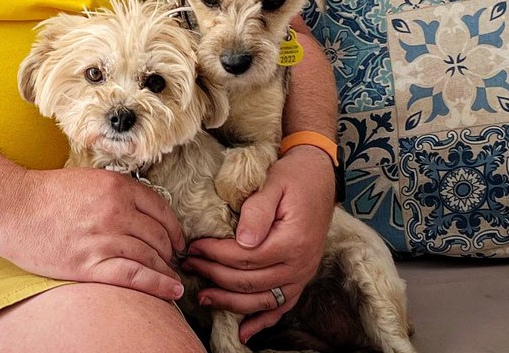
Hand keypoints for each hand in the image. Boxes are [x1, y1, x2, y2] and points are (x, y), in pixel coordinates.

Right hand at [0, 166, 187, 301]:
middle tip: (174, 258)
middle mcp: (115, 211)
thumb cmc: (46, 193)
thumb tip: (141, 210)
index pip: (160, 208)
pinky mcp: (90, 265)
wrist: (14, 209)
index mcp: (116, 186)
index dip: (174, 226)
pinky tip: (172, 290)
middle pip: (158, 234)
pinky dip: (158, 285)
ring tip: (173, 277)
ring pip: (149, 256)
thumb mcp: (88, 180)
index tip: (178, 237)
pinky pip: (135, 277)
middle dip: (170, 249)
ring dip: (166, 269)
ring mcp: (104, 239)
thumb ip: (116, 192)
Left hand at [183, 147, 336, 341]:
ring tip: (204, 297)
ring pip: (262, 300)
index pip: (245, 257)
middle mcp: (299, 265)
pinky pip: (282, 306)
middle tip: (189, 266)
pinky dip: (262, 321)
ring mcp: (301, 275)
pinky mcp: (300, 278)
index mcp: (292, 241)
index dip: (216, 254)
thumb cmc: (294, 176)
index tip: (194, 246)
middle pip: (249, 281)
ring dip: (231, 302)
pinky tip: (244, 332)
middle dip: (215, 275)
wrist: (320, 177)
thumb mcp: (275, 182)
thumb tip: (242, 239)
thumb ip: (257, 210)